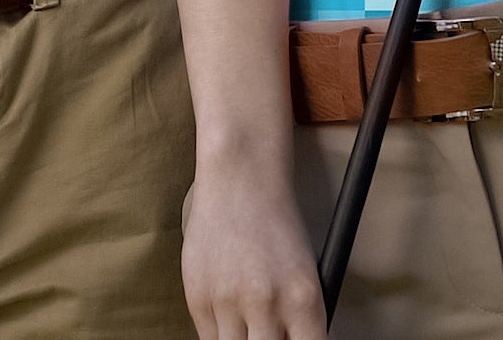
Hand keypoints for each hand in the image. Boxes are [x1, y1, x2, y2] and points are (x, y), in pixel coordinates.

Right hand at [182, 167, 327, 339]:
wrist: (239, 179)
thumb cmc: (276, 224)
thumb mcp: (305, 272)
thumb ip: (299, 319)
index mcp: (303, 298)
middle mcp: (266, 303)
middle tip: (269, 333)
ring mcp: (228, 301)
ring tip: (250, 323)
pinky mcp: (197, 297)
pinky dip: (222, 335)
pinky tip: (230, 315)